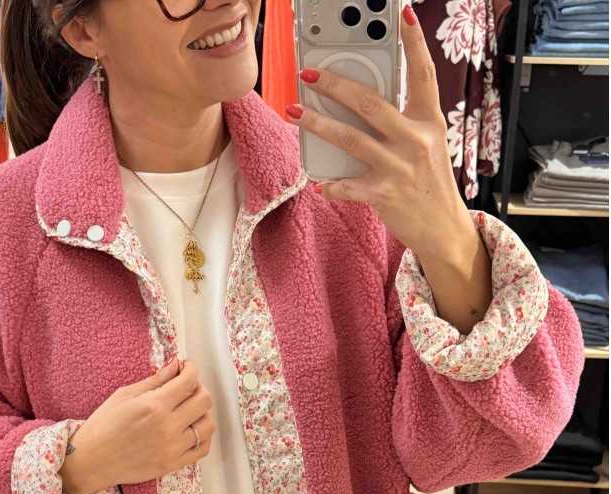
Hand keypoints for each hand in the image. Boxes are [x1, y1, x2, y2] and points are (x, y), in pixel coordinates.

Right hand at [62, 359, 215, 493]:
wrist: (93, 460)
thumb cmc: (104, 425)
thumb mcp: (125, 395)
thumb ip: (155, 380)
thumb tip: (176, 366)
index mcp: (155, 405)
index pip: (189, 381)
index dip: (191, 369)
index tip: (186, 368)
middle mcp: (168, 426)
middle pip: (204, 401)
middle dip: (199, 388)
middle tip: (187, 388)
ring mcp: (173, 447)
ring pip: (208, 425)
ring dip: (203, 413)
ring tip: (189, 411)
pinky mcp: (173, 464)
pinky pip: (202, 449)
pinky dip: (202, 437)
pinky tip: (190, 430)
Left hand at [286, 2, 472, 259]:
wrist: (443, 228)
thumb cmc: (429, 182)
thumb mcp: (427, 144)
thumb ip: (402, 122)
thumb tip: (362, 102)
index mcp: (429, 121)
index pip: (423, 73)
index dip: (414, 42)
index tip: (403, 14)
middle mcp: (415, 140)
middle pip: (370, 103)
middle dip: (336, 84)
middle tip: (310, 73)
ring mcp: (399, 167)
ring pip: (350, 138)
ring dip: (318, 124)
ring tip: (294, 111)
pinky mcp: (384, 194)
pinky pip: (348, 186)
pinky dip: (331, 185)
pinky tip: (318, 183)